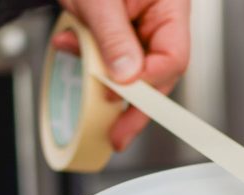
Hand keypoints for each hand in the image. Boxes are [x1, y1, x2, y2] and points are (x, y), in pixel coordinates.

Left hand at [54, 0, 190, 150]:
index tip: (124, 98)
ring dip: (104, 79)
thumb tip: (127, 78)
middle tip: (117, 133)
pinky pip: (112, 56)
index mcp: (170, 7)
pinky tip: (71, 46)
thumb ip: (114, 38)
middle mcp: (160, 19)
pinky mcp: (119, 30)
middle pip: (157, 73)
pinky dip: (90, 58)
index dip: (149, 84)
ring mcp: (140, 26)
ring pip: (133, 70)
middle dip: (132, 102)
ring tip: (83, 77)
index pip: (173, 58)